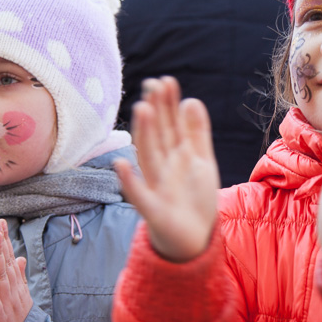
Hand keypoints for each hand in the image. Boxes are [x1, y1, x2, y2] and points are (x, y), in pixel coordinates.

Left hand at [0, 219, 30, 321]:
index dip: (5, 241)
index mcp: (16, 288)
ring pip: (1, 274)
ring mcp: (7, 303)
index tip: (0, 222)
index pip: (10, 260)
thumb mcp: (22, 300)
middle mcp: (14, 292)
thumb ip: (19, 278)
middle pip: (7, 263)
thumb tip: (21, 258)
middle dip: (2, 241)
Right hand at [115, 76, 220, 261]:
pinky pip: (139, 195)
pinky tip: (120, 165)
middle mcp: (162, 168)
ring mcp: (156, 188)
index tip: (166, 81)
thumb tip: (190, 100)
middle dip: (156, 113)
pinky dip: (129, 182)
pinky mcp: (154, 211)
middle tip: (152, 86)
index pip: (171, 126)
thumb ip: (197, 133)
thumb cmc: (194, 198)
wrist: (195, 239)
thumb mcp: (201, 162)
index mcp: (175, 156)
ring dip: (144, 135)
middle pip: (158, 137)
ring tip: (142, 110)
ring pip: (148, 158)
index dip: (168, 105)